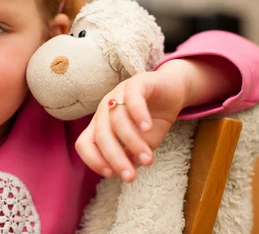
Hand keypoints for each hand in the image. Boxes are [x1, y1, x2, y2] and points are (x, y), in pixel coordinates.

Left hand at [75, 61, 191, 182]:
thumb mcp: (142, 143)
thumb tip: (128, 169)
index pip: (84, 143)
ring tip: (148, 159)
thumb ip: (133, 155)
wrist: (173, 91)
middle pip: (101, 135)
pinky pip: (132, 98)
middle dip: (114, 158)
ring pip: (117, 120)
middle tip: (130, 176)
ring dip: (132, 142)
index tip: (111, 175)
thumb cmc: (153, 119)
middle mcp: (105, 109)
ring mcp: (118, 94)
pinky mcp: (137, 83)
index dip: (93, 160)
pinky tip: (147, 128)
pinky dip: (138, 114)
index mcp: (101, 124)